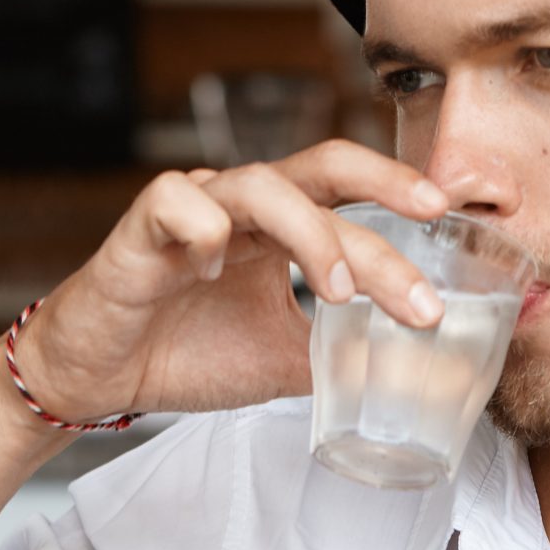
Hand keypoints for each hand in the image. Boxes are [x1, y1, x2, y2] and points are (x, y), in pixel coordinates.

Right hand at [10, 142, 451, 421]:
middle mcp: (242, 206)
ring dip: (311, 234)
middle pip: (320, 171)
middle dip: (380, 193)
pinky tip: (215, 267)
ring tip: (339, 293)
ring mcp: (193, 210)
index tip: (449, 215)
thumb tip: (415, 372)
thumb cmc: (185, 352)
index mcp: (279, 227)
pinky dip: (204, 227)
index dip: (397, 195)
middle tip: (427, 228)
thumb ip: (342, 352)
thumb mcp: (285, 359)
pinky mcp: (140, 229)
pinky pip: (176, 202)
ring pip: (261, 185)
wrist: (100, 378)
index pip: (347, 193)